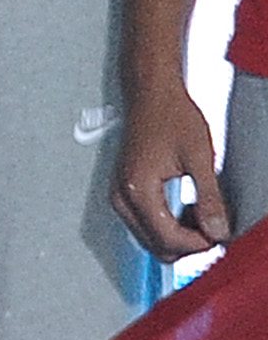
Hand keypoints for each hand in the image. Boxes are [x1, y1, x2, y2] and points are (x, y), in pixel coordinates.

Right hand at [111, 86, 229, 259]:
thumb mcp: (200, 158)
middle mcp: (122, 196)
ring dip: (177, 237)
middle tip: (214, 230)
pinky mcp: (124, 191)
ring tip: (204, 219)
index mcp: (138, 189)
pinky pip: (144, 224)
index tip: (220, 235)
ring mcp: (120, 194)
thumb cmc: (170, 117)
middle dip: (187, 245)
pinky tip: (187, 213)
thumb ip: (209, 199)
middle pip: (154, 245)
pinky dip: (167, 226)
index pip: (167, 238)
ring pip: (148, 238)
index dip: (198, 244)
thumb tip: (218, 231)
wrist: (150, 94)